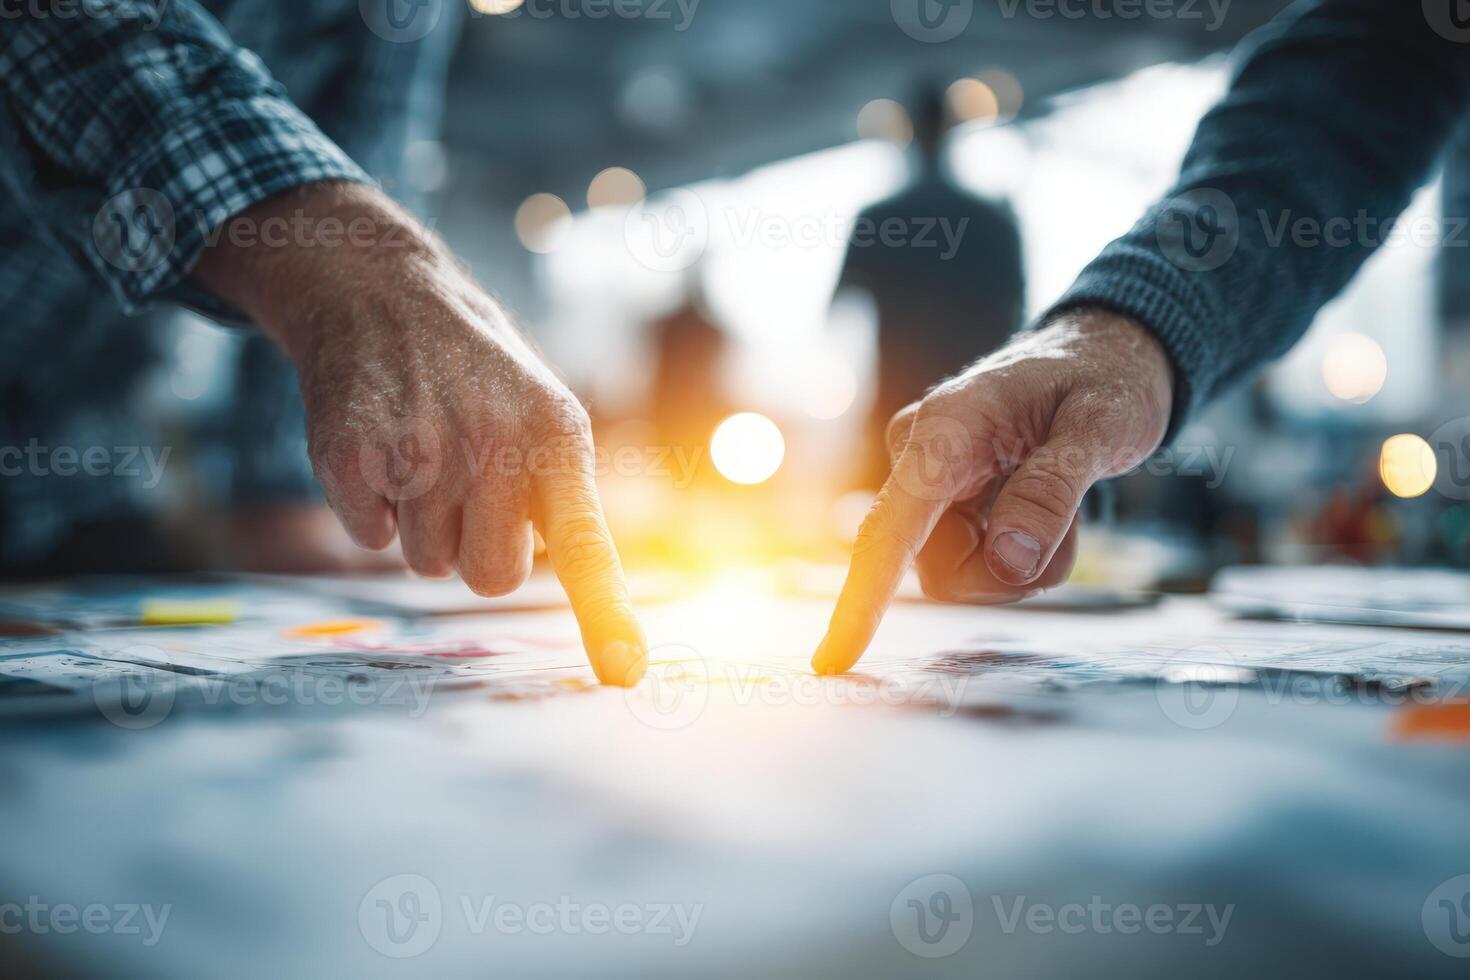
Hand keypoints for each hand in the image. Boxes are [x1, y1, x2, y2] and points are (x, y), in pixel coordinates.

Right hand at [195, 182, 646, 685]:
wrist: (383, 295)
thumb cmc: (480, 380)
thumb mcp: (546, 417)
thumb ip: (563, 504)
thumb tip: (592, 608)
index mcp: (556, 439)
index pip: (585, 547)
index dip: (605, 617)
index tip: (625, 676)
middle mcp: (493, 445)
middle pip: (493, 578)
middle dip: (479, 550)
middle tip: (469, 489)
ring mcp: (419, 450)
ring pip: (427, 565)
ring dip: (424, 525)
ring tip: (425, 454)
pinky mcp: (351, 455)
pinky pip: (369, 538)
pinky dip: (371, 508)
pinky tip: (381, 448)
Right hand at [812, 310, 1173, 674]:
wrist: (1102, 354)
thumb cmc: (1103, 379)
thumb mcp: (1102, 427)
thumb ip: (1053, 491)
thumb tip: (1009, 562)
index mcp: (948, 428)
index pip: (891, 527)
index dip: (862, 598)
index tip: (833, 659)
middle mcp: (921, 456)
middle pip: (940, 569)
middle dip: (1010, 567)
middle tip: (1068, 515)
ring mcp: (929, 482)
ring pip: (960, 575)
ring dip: (1023, 561)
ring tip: (1063, 502)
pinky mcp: (945, 502)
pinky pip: (976, 563)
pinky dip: (1022, 552)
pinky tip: (1045, 504)